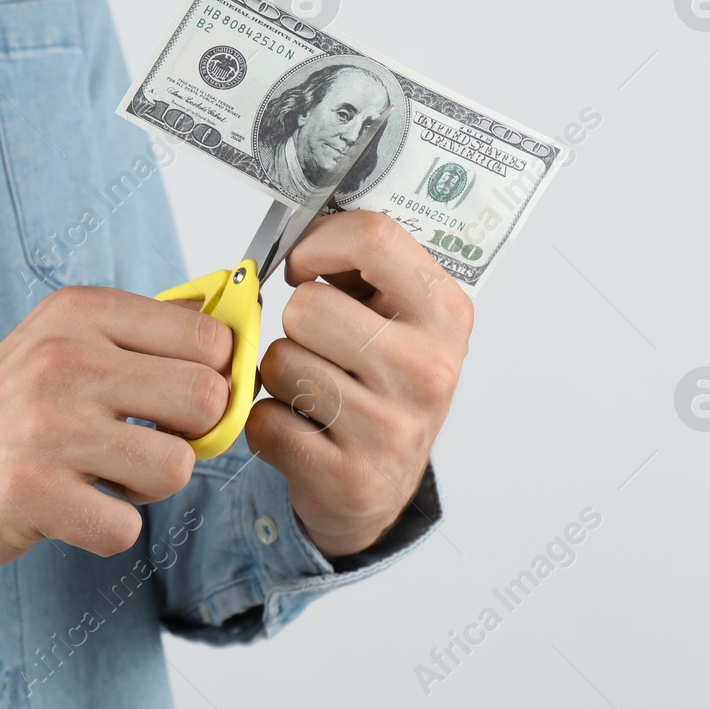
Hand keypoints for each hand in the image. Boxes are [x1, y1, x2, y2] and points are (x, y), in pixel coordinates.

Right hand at [0, 286, 232, 569]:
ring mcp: (48, 426)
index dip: (214, 378)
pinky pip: (127, 527)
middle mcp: (64, 359)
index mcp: (80, 312)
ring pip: (176, 468)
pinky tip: (75, 507)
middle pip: (205, 399)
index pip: (208, 338)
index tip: (185, 400)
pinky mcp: (34, 491)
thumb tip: (233, 334)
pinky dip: (110, 529)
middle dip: (190, 435)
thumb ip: (148, 333)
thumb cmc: (12, 409)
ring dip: (150, 487)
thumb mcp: (67, 340)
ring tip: (105, 475)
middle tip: (148, 442)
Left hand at [244, 211, 472, 559]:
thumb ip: (360, 264)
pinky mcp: (349, 477)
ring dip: (280, 377)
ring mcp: (392, 429)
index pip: (373, 238)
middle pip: (307, 306)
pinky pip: (264, 422)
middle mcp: (428, 370)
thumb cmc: (379, 382)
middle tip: (321, 349)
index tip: (305, 263)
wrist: (382, 486)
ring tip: (315, 394)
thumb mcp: (394, 314)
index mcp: (445, 312)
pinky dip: (267, 426)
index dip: (318, 242)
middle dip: (296, 324)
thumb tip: (299, 223)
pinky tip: (303, 433)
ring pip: (279, 362)